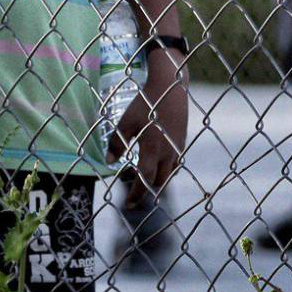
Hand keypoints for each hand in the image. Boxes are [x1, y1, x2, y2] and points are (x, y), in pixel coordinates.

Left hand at [109, 52, 187, 204]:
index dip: (137, 195)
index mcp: (152, 150)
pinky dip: (167, 169)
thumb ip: (116, 143)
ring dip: (158, 180)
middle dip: (147, 189)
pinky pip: (176, 163)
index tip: (128, 205)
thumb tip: (108, 162)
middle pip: (159, 182)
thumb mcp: (126, 122)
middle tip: (136, 193)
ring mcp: (177, 148)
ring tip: (147, 180)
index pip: (145, 181)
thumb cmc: (145, 103)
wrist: (170, 87)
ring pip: (169, 174)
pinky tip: (159, 164)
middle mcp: (167, 153)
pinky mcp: (182, 141)